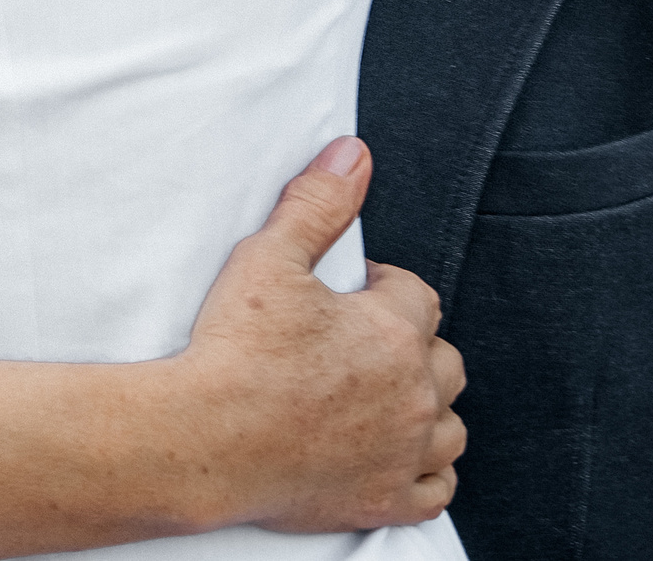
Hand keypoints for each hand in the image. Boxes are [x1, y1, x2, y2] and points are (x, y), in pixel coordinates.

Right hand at [166, 137, 465, 532]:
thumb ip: (318, 203)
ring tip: (387, 397)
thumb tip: (354, 153)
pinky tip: (399, 455)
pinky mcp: (384, 499)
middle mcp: (413, 394)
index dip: (386, 290)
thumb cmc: (232, 351)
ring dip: (429, 409)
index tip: (352, 295)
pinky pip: (436, 488)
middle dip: (415, 348)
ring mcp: (402, 452)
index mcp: (393, 332)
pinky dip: (427, 472)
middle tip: (365, 345)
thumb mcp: (268, 257)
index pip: (418, 297)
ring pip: (451, 427)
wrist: (201, 440)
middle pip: (445, 362)